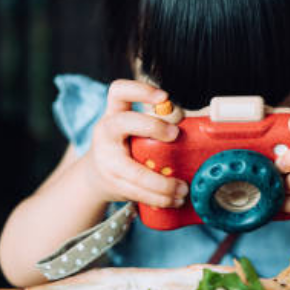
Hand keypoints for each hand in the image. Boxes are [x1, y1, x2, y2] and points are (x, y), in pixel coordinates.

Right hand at [83, 79, 188, 207]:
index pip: (119, 91)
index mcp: (114, 115)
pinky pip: (137, 192)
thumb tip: (195, 126)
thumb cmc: (124, 149)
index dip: (140, 90)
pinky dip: (159, 198)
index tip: (164, 97)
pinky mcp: (113, 183)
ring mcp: (106, 160)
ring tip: (183, 188)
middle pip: (124, 122)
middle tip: (175, 135)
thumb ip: (158, 125)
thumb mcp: (134, 131)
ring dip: (163, 183)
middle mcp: (106, 133)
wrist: (94, 177)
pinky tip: (173, 200)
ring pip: (134, 171)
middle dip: (153, 127)